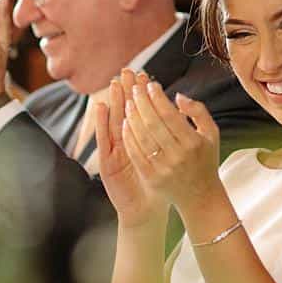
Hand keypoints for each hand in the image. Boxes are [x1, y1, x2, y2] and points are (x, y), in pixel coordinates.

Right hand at [93, 75, 164, 228]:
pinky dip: (101, 123)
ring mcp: (114, 152)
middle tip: (127, 70)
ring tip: (114, 82)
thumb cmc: (161, 184)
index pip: (141, 112)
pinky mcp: (106, 163)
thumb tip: (180, 103)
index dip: (142, 94)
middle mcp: (126, 143)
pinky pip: (103, 140)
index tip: (145, 75)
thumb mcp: (170, 156)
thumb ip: (174, 134)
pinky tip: (101, 107)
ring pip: (112, 121)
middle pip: (125, 111)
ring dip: (113, 101)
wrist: (146, 211)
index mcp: (143, 141)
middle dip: (126, 91)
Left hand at [118, 71, 221, 212]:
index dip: (157, 98)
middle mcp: (178, 156)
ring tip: (128, 102)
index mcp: (193, 143)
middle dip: (141, 102)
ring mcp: (163, 168)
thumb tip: (177, 96)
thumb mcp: (211, 133)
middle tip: (135, 88)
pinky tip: (125, 124)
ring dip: (132, 117)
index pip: (170, 115)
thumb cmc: (205, 159)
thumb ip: (198, 111)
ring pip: (141, 137)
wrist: (200, 195)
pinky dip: (129, 136)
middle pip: (153, 123)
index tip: (150, 85)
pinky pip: (135, 153)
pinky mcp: (151, 178)